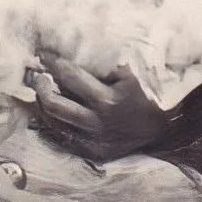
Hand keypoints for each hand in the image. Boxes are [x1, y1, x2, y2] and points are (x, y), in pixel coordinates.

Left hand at [30, 55, 171, 161]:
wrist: (163, 134)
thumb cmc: (144, 99)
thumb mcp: (129, 77)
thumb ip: (104, 65)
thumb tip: (74, 48)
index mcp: (107, 101)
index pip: (70, 77)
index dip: (53, 62)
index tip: (43, 54)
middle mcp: (96, 124)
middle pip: (53, 104)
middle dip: (41, 86)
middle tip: (38, 76)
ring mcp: (92, 142)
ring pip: (52, 122)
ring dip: (43, 104)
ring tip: (43, 90)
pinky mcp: (90, 153)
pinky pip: (61, 138)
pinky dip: (52, 122)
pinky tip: (50, 110)